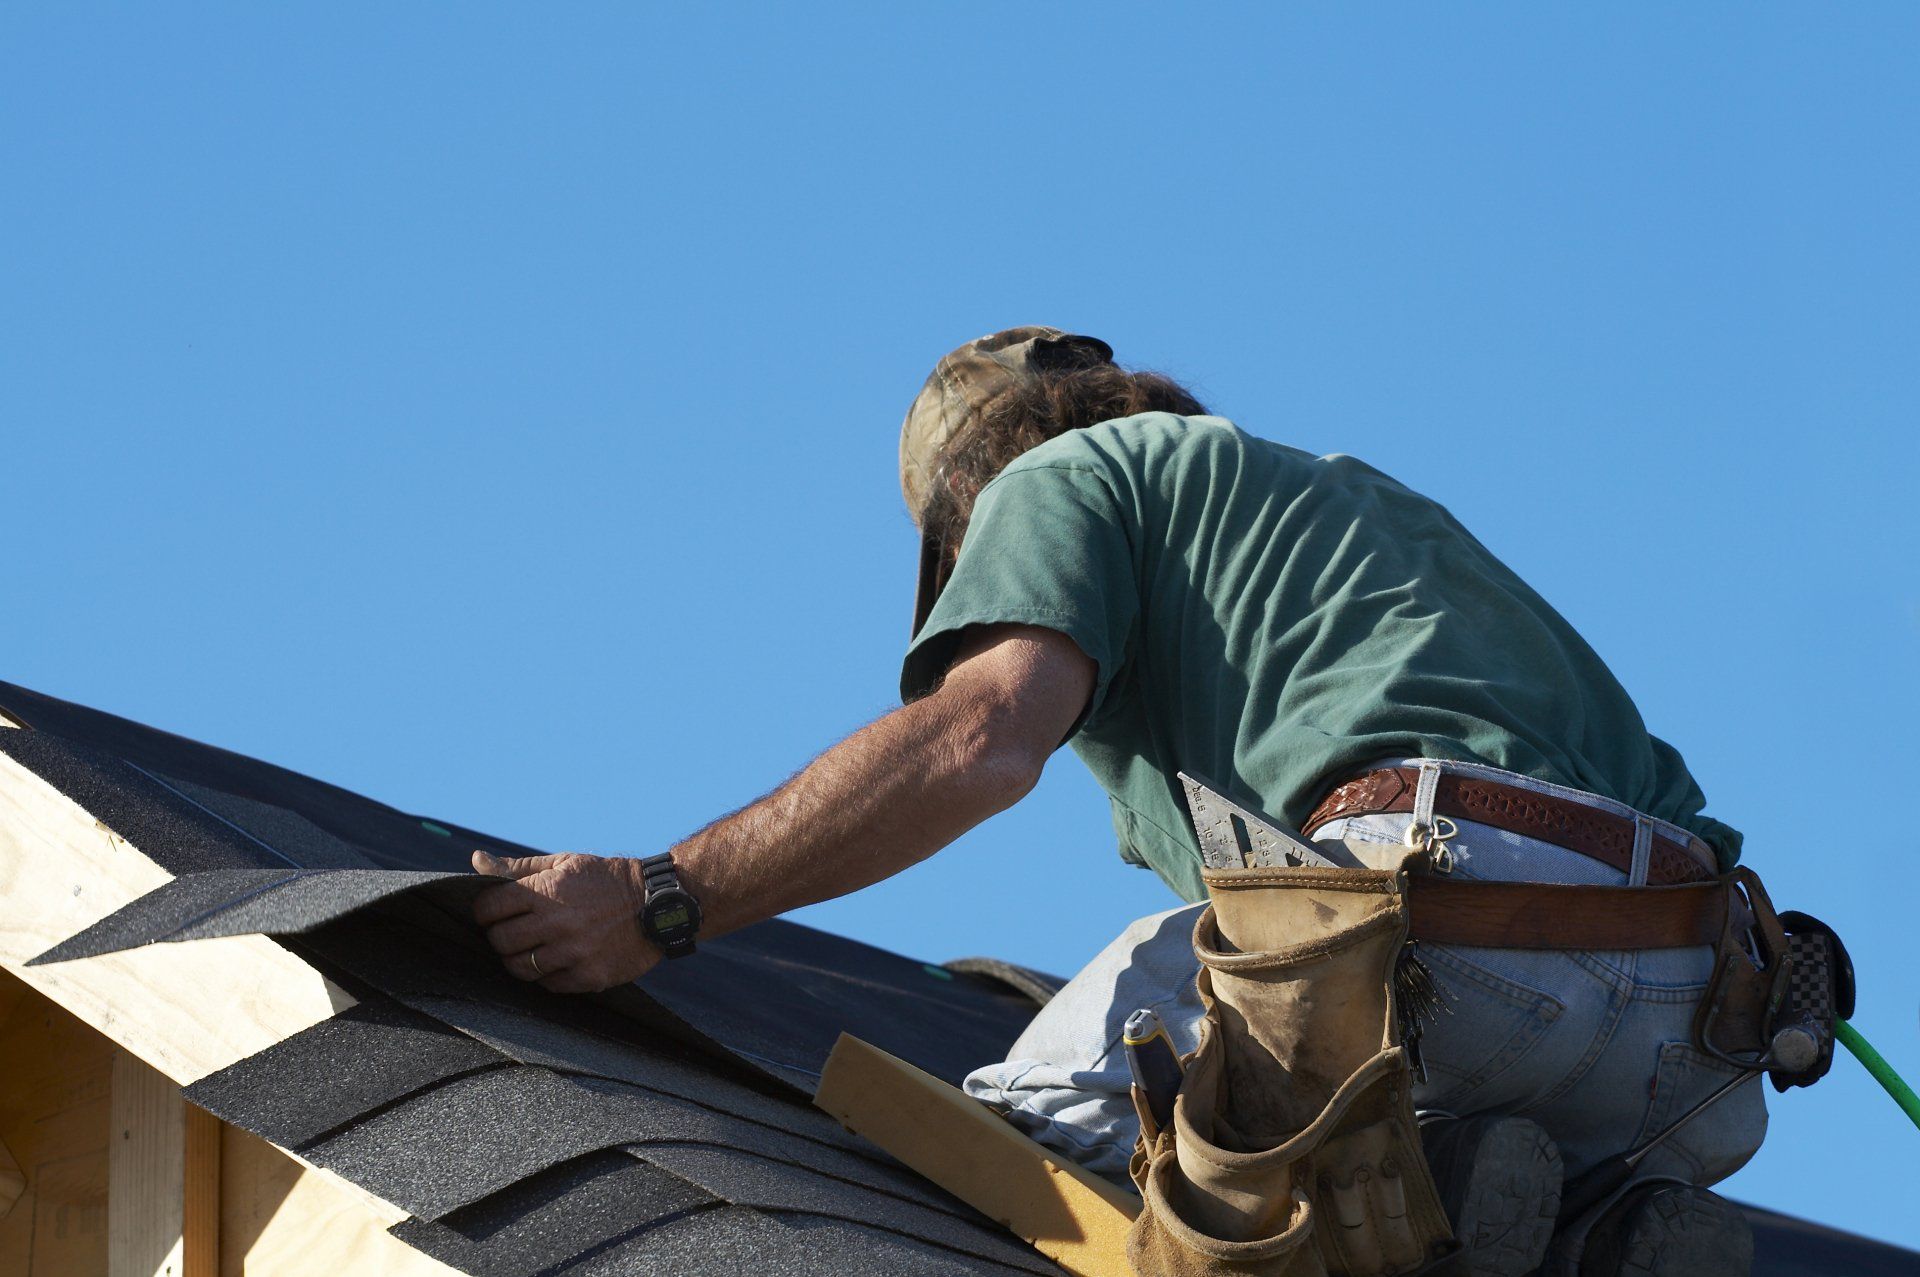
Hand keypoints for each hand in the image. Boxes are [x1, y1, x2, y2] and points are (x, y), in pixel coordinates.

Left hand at [470, 849, 659, 992]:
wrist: (659, 903)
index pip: (489, 908)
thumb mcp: (566, 863)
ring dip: (520, 958)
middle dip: (500, 936)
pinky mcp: (589, 976)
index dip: (486, 911)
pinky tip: (559, 960)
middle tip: (513, 931)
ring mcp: (573, 953)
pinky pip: (549, 985)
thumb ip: (520, 867)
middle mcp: (556, 923)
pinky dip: (548, 975)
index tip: (495, 912)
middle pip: (500, 941)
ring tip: (533, 948)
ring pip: (519, 968)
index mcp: (546, 891)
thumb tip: (477, 860)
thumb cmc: (606, 880)